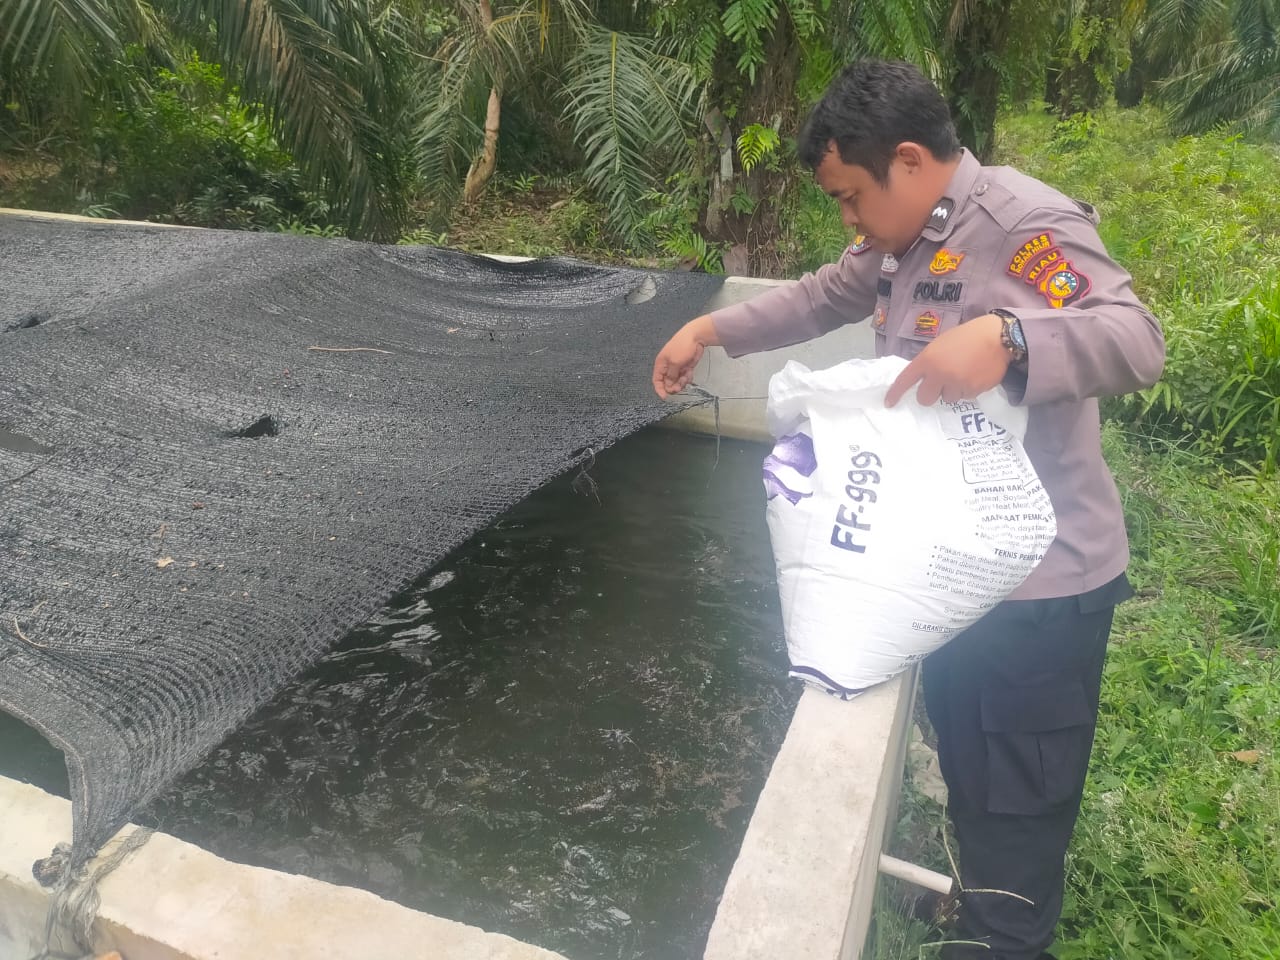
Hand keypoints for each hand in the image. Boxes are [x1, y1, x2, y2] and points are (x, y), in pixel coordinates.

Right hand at [652, 315, 718, 398]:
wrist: (696, 337)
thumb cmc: (682, 347)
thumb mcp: (675, 362)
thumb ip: (671, 376)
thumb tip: (668, 386)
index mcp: (661, 364)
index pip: (657, 380)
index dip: (659, 389)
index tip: (665, 397)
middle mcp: (668, 367)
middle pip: (667, 383)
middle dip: (673, 386)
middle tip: (679, 387)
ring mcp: (677, 368)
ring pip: (676, 381)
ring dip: (681, 382)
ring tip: (686, 377)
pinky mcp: (685, 368)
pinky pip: (684, 377)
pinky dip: (687, 378)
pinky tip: (690, 373)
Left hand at [884, 314, 1010, 406]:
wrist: (997, 337)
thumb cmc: (967, 337)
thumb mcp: (940, 344)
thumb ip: (929, 362)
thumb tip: (923, 379)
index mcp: (928, 360)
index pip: (906, 380)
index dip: (896, 393)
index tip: (888, 403)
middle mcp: (940, 374)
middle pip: (925, 399)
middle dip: (930, 394)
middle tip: (939, 384)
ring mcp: (957, 384)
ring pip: (947, 399)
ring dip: (952, 390)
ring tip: (963, 373)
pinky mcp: (973, 391)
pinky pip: (965, 397)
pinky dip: (967, 389)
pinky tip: (974, 375)